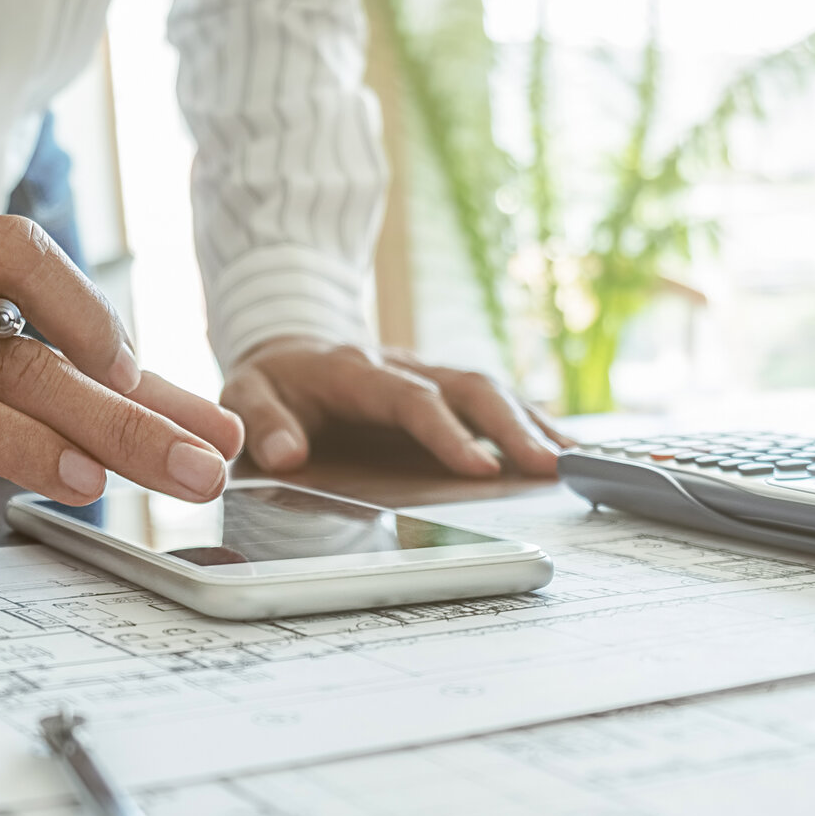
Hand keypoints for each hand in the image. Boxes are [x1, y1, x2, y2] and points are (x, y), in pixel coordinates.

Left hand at [221, 337, 563, 478]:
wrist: (287, 346)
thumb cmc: (271, 380)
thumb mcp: (245, 394)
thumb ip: (263, 421)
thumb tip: (287, 454)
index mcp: (356, 370)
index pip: (412, 400)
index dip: (448, 433)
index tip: (480, 469)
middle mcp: (403, 365)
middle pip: (469, 388)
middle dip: (513, 428)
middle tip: (550, 468)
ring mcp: (428, 373)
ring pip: (489, 389)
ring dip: (532, 424)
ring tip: (569, 462)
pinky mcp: (442, 388)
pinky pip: (492, 399)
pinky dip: (530, 420)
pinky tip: (562, 447)